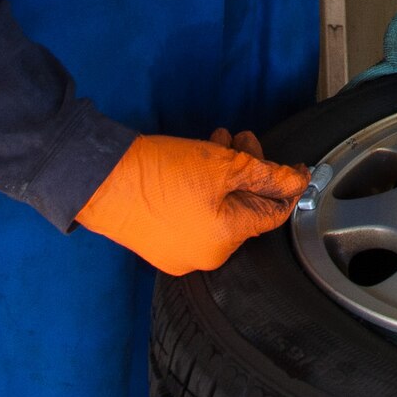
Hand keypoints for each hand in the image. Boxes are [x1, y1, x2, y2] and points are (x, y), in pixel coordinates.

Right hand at [75, 132, 309, 275]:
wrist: (100, 179)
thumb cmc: (162, 172)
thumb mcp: (224, 165)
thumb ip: (266, 175)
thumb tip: (296, 181)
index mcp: (225, 242)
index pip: (272, 215)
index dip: (287, 186)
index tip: (294, 164)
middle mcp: (205, 257)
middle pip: (244, 209)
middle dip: (250, 170)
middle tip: (243, 139)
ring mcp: (178, 253)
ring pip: (219, 209)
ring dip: (226, 174)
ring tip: (219, 141)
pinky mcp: (158, 243)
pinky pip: (194, 216)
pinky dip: (203, 189)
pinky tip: (197, 160)